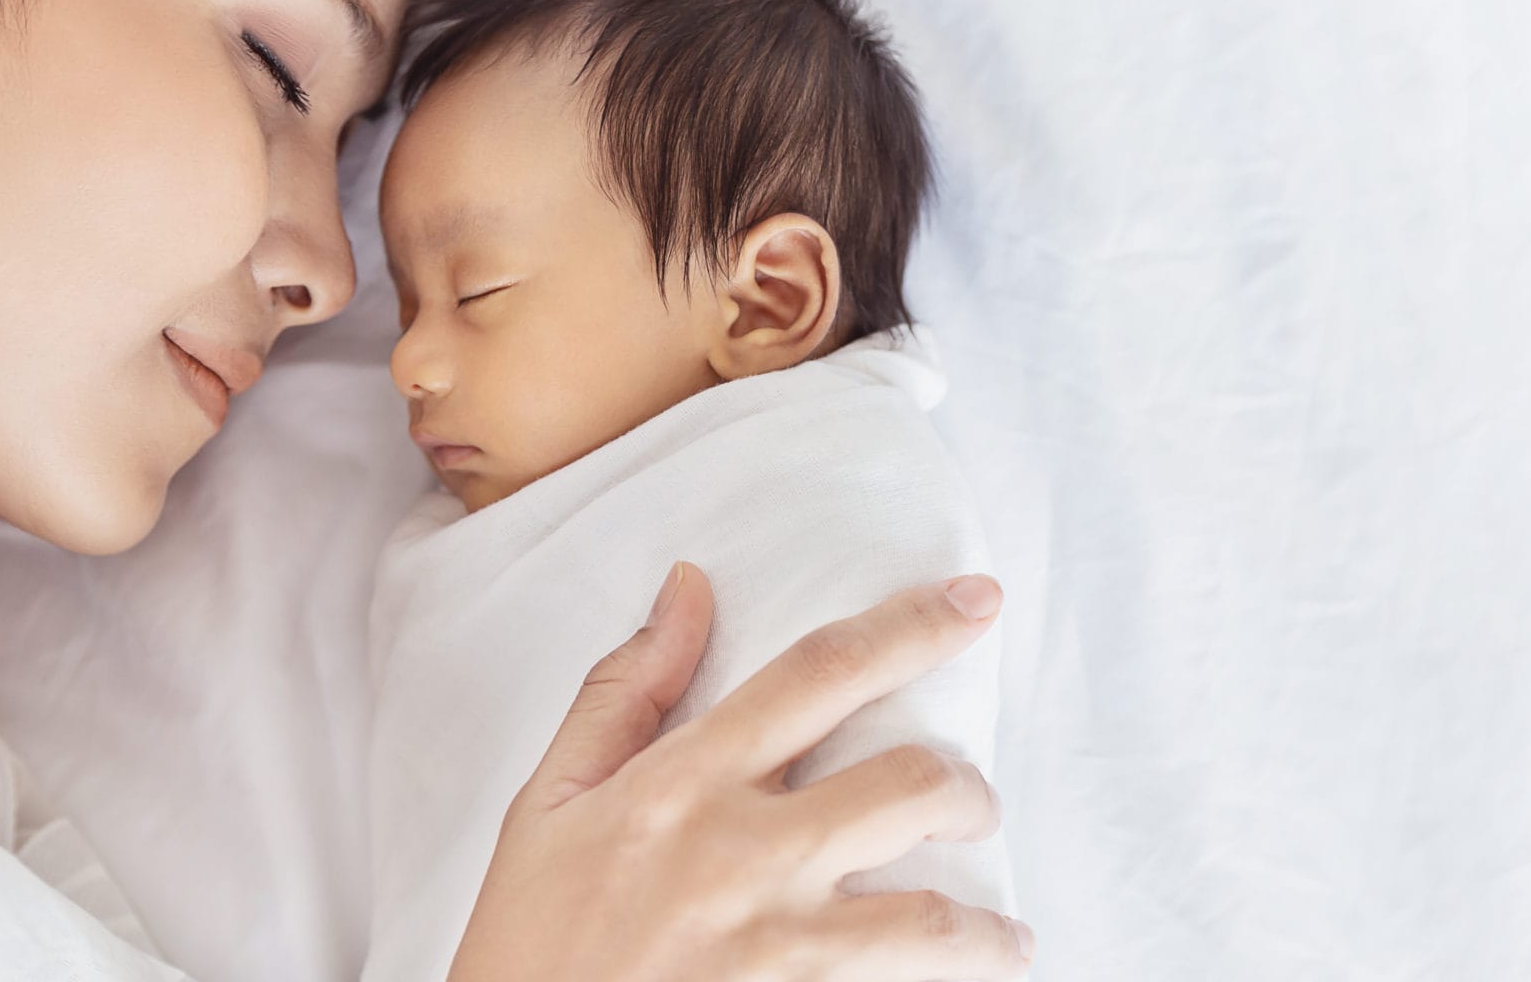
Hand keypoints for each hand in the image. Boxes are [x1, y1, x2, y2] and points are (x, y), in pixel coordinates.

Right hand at [446, 564, 1032, 981]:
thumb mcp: (547, 801)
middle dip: (968, 789)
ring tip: (1002, 935)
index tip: (975, 602)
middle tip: (971, 807)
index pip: (819, 673)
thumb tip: (690, 585)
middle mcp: (739, 852)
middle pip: (908, 782)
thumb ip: (625, 690)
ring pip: (931, 917)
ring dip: (986, 928)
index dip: (910, 626)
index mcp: (681, 781)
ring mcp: (771, 944)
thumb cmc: (528, 938)